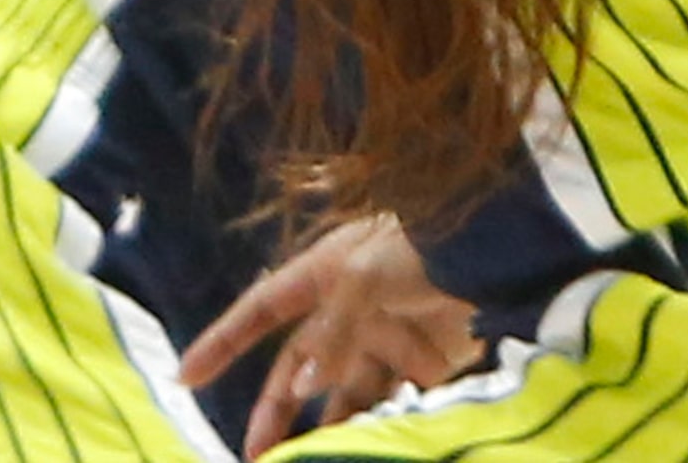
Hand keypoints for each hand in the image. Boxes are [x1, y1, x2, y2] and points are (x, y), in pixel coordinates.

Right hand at [175, 214, 481, 452]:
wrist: (502, 251)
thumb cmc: (427, 246)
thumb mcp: (366, 278)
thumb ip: (331, 335)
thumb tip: (300, 389)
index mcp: (326, 273)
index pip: (262, 309)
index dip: (223, 341)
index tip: (185, 377)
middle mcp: (348, 308)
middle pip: (297, 367)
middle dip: (275, 411)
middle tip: (255, 456)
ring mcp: (384, 336)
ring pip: (340, 394)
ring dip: (323, 427)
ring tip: (303, 460)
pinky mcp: (422, 361)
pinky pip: (385, 400)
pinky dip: (371, 423)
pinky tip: (357, 444)